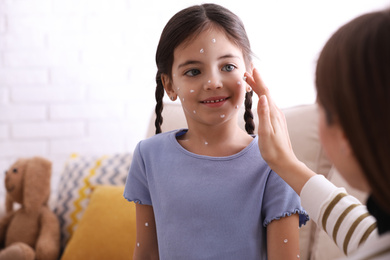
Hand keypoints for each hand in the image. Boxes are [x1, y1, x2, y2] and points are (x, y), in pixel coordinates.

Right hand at [244, 68, 314, 193]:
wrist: (285, 162)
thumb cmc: (273, 150)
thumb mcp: (265, 133)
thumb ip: (264, 114)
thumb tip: (262, 97)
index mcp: (273, 113)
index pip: (265, 92)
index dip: (258, 80)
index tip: (252, 69)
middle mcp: (276, 112)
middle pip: (266, 93)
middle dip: (257, 81)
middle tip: (247, 72)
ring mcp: (277, 117)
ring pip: (267, 98)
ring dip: (259, 88)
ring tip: (251, 82)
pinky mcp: (276, 122)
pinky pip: (268, 105)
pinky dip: (262, 97)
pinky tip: (260, 98)